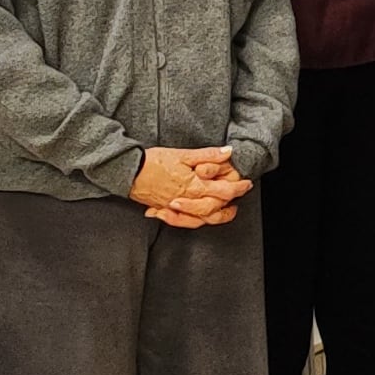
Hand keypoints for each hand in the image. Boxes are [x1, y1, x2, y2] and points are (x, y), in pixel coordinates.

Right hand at [128, 145, 245, 225]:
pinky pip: (184, 222)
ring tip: (227, 210)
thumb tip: (229, 152)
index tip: (247, 183)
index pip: (224, 191)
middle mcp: (187, 200)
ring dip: (217, 216)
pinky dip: (195, 221)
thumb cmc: (153, 162)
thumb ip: (208, 155)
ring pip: (202, 219)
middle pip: (216, 208)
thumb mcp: (183, 154)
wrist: (128, 173)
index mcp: (194, 186)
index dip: (239, 188)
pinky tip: (200, 216)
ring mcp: (176, 208)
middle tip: (240, 194)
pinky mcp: (166, 210)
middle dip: (231, 202)